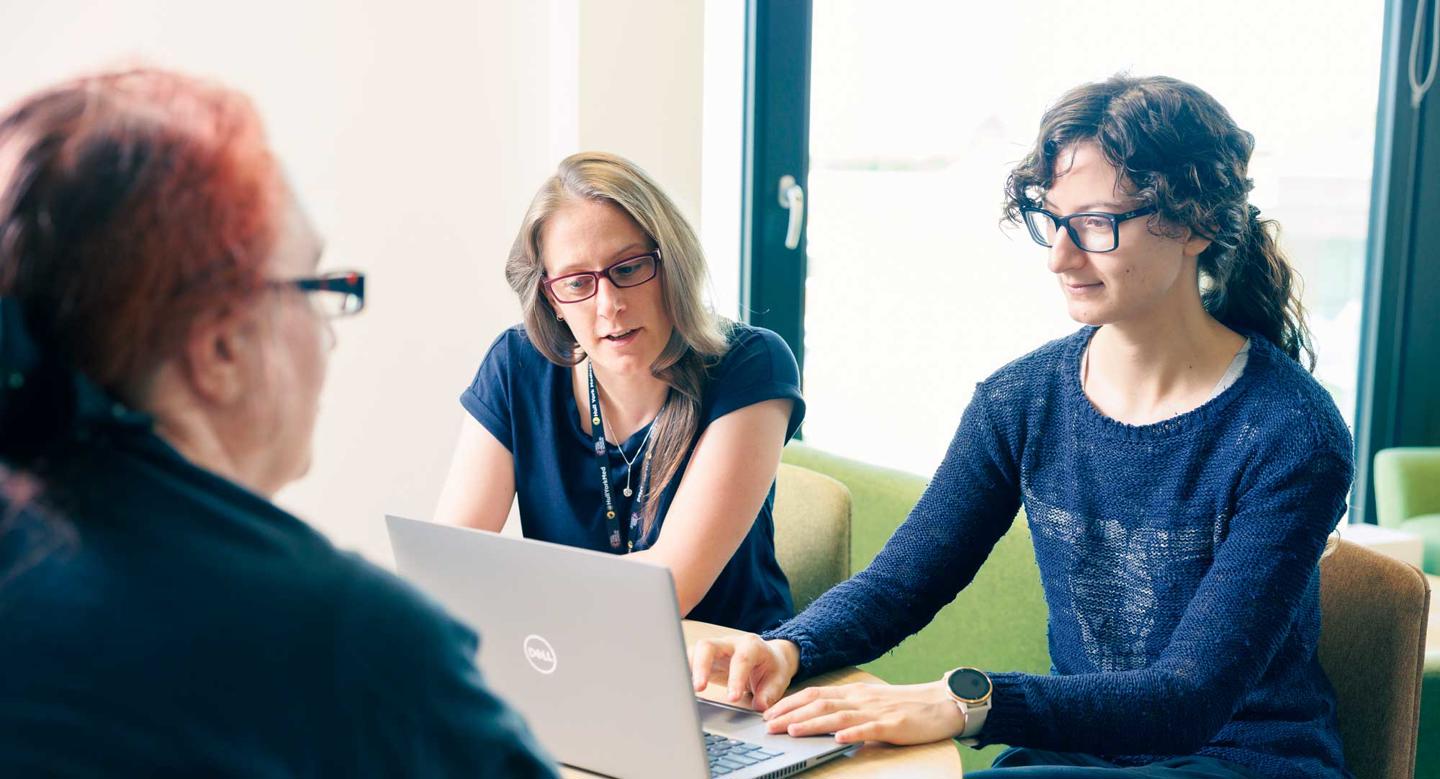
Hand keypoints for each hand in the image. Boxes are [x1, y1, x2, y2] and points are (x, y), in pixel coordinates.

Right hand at [688, 635, 800, 710]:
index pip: (741, 660)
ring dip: (688, 670)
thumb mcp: (778, 680)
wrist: (769, 657)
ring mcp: (715, 648)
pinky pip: (690, 660)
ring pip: (695, 652)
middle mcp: (730, 643)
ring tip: (682, 689)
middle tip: (699, 688)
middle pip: (709, 646)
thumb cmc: (772, 669)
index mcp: (751, 646)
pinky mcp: (704, 657)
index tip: (732, 698)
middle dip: (701, 666)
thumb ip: (769, 693)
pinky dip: (683, 672)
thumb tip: (760, 706)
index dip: (735, 678)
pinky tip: (679, 687)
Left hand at [762, 680, 966, 745]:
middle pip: (819, 703)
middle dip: (791, 713)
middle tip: (769, 725)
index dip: (790, 702)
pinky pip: (869, 729)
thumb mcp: (870, 703)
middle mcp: (860, 699)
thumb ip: (847, 708)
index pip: (815, 694)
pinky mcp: (893, 726)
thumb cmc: (904, 706)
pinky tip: (838, 740)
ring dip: (813, 723)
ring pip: (838, 716)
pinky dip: (852, 734)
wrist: (940, 703)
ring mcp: (876, 712)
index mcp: (854, 692)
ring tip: (792, 730)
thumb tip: (818, 717)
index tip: (769, 713)